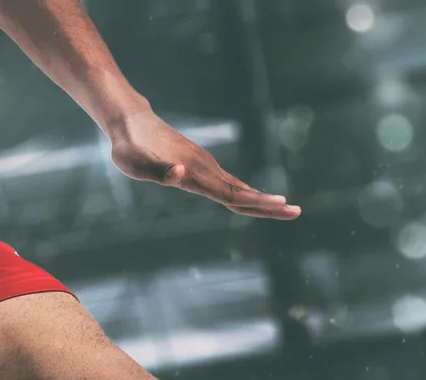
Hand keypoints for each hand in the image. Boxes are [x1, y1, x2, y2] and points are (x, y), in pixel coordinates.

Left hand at [106, 112, 300, 218]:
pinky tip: (251, 197)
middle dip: (269, 205)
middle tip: (297, 212)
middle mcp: (203, 169)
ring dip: (261, 199)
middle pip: (241, 192)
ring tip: (284, 206)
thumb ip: (158, 172)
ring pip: (236, 187)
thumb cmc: (128, 147)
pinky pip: (226, 181)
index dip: (257, 203)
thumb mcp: (133, 164)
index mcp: (192, 175)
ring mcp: (203, 165)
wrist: (131, 120)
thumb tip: (180, 174)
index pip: (230, 194)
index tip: (281, 206)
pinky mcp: (199, 162)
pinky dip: (244, 192)